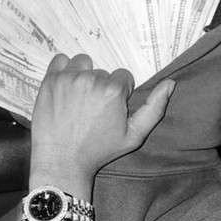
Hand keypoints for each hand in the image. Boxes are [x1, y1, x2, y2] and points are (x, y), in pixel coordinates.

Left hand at [29, 54, 174, 199]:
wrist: (61, 160)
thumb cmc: (98, 151)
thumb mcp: (133, 136)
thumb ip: (154, 108)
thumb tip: (170, 83)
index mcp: (113, 91)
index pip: (123, 78)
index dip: (118, 94)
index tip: (108, 110)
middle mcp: (91, 80)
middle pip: (102, 73)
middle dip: (99, 87)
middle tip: (90, 109)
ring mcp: (68, 78)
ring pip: (82, 63)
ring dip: (82, 74)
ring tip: (77, 96)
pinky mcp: (50, 80)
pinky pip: (60, 60)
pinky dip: (63, 70)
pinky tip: (64, 87)